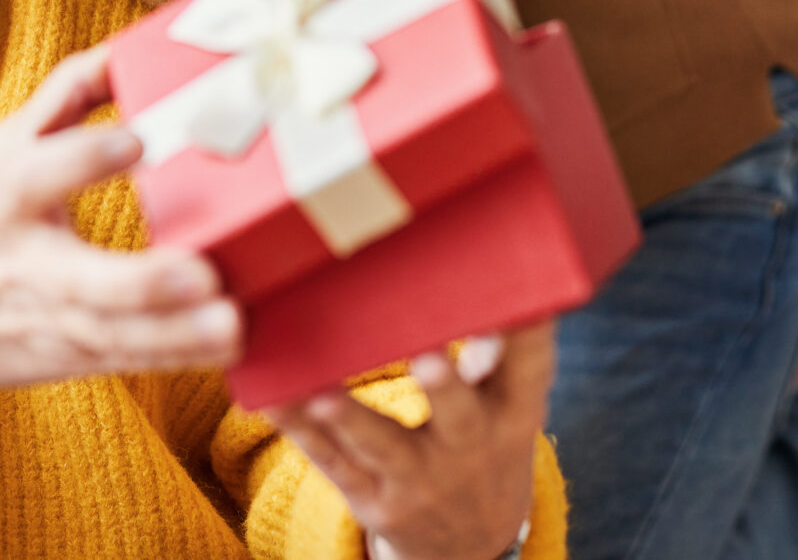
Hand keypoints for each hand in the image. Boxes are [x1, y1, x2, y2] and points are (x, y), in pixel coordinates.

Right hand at [0, 46, 240, 447]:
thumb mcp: (2, 150)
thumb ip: (64, 96)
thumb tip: (128, 45)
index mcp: (6, 195)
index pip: (41, 172)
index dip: (87, 157)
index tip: (140, 142)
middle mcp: (25, 262)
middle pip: (82, 281)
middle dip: (142, 283)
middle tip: (204, 273)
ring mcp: (49, 319)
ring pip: (115, 335)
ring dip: (175, 334)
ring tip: (231, 324)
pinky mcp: (70, 358)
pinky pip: (128, 361)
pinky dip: (176, 357)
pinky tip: (226, 347)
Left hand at [269, 324, 553, 559]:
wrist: (469, 546)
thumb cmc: (485, 441)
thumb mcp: (510, 404)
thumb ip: (501, 347)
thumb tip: (485, 265)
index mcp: (512, 412)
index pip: (527, 369)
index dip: (526, 334)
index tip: (515, 300)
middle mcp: (469, 448)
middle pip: (458, 416)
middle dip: (444, 388)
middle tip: (429, 357)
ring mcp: (418, 479)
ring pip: (381, 446)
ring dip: (352, 421)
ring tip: (323, 397)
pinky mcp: (372, 499)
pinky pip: (330, 461)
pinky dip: (299, 431)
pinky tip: (270, 399)